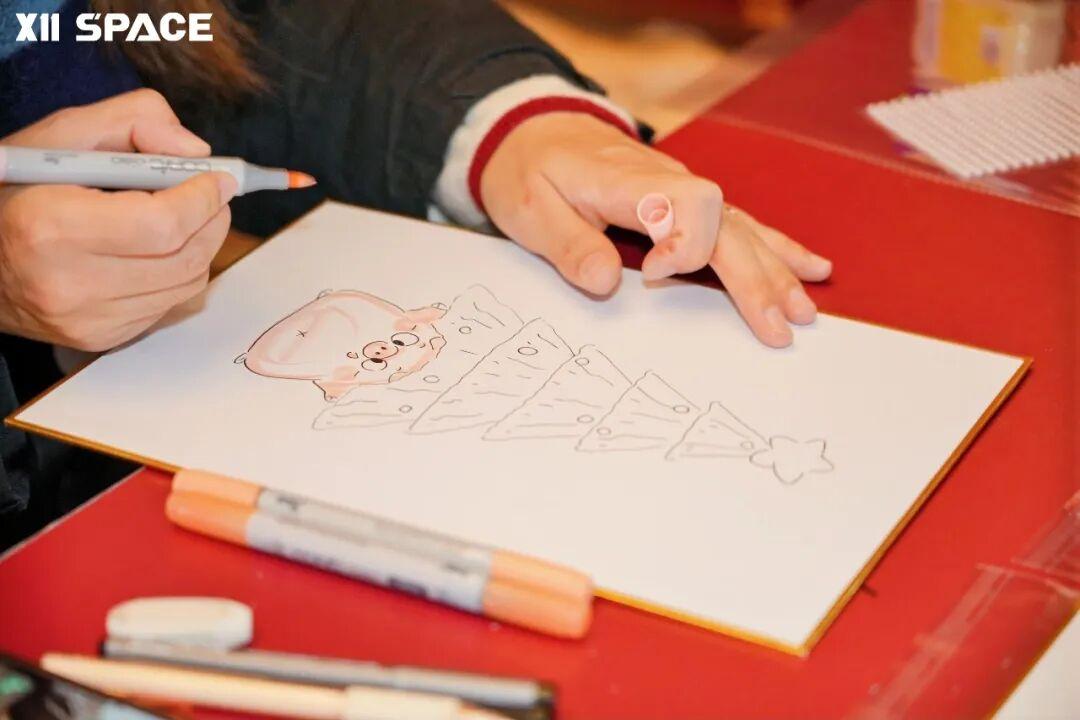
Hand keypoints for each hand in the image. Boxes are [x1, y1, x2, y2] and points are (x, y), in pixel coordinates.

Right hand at [0, 89, 235, 350]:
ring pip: (188, 284)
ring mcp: (88, 320)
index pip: (162, 224)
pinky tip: (158, 250)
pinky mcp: (102, 338)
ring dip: (203, 246)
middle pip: (185, 257)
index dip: (202, 198)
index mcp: (52, 228)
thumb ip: (133, 120)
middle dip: (212, 219)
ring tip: (188, 217)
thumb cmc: (16, 192)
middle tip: (213, 193)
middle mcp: (71, 285)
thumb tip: (196, 151)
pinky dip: (180, 273)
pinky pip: (170, 305)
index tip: (219, 178)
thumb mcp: (62, 136)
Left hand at [479, 113, 832, 346]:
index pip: (685, 204)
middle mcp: (667, 182)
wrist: (534, 131)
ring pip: (741, 227)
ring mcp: (682, 191)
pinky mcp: (685, 202)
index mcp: (628, 181)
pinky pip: (739, 224)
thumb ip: (568, 247)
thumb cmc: (531, 170)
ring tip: (805, 308)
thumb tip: (607, 284)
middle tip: (778, 327)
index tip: (654, 276)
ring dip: (774, 269)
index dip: (684, 244)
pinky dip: (774, 247)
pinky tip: (809, 266)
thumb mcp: (529, 210)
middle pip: (727, 226)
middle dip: (755, 277)